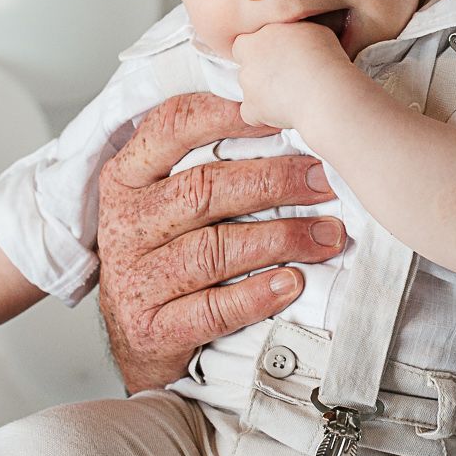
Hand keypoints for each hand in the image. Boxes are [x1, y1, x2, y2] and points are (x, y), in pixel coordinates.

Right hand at [96, 93, 347, 394]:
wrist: (135, 342)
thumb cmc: (163, 254)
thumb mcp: (163, 200)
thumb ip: (203, 161)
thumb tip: (284, 118)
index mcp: (128, 178)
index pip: (172, 127)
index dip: (227, 114)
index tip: (282, 114)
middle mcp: (128, 223)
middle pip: (204, 189)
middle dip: (274, 181)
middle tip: (325, 181)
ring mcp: (136, 278)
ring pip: (214, 249)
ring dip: (280, 238)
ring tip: (328, 235)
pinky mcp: (153, 328)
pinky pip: (212, 308)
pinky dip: (257, 294)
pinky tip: (292, 283)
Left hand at [230, 18, 351, 132]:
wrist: (325, 91)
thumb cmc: (326, 59)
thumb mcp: (314, 30)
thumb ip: (294, 32)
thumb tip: (296, 38)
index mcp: (261, 33)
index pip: (247, 40)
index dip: (262, 50)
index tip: (278, 57)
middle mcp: (249, 56)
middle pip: (247, 65)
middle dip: (261, 71)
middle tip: (285, 77)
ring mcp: (247, 83)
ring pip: (250, 88)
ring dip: (263, 92)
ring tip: (291, 95)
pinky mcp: (251, 108)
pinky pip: (251, 114)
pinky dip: (264, 116)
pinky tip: (283, 112)